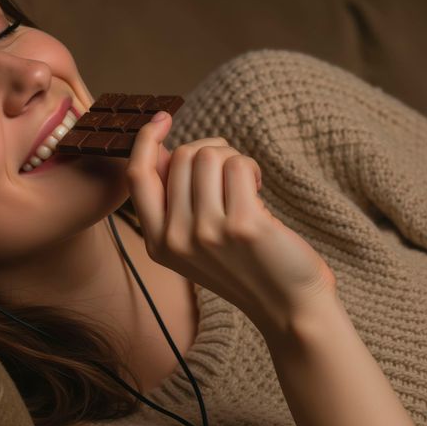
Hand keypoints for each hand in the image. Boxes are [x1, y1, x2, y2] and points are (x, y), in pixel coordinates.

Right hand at [126, 112, 338, 341]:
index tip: (163, 118)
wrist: (289, 307)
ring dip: (234, 159)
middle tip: (232, 174)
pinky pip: (238, 165)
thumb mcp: (194, 244)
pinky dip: (251, 169)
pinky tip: (259, 191)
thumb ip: (174, 202)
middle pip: (183, 156)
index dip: (146, 140)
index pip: (137, 176)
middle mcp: (175, 239)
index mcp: (156, 243)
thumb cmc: (246, 267)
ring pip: (210, 155)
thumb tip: (164, 148)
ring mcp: (206, 233)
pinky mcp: (241, 225)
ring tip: (248, 186)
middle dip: (212, 151)